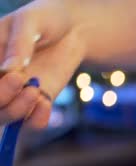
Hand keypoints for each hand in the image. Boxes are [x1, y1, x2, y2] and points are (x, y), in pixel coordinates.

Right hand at [0, 0, 81, 128]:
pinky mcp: (38, 101)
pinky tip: (45, 102)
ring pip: (6, 115)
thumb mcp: (31, 21)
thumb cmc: (46, 18)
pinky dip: (36, 119)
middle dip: (1, 96)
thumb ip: (19, 43)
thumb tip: (9, 69)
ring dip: (17, 110)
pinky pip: (32, 121)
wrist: (73, 29)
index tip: (9, 74)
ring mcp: (16, 93)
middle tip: (19, 79)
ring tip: (36, 92)